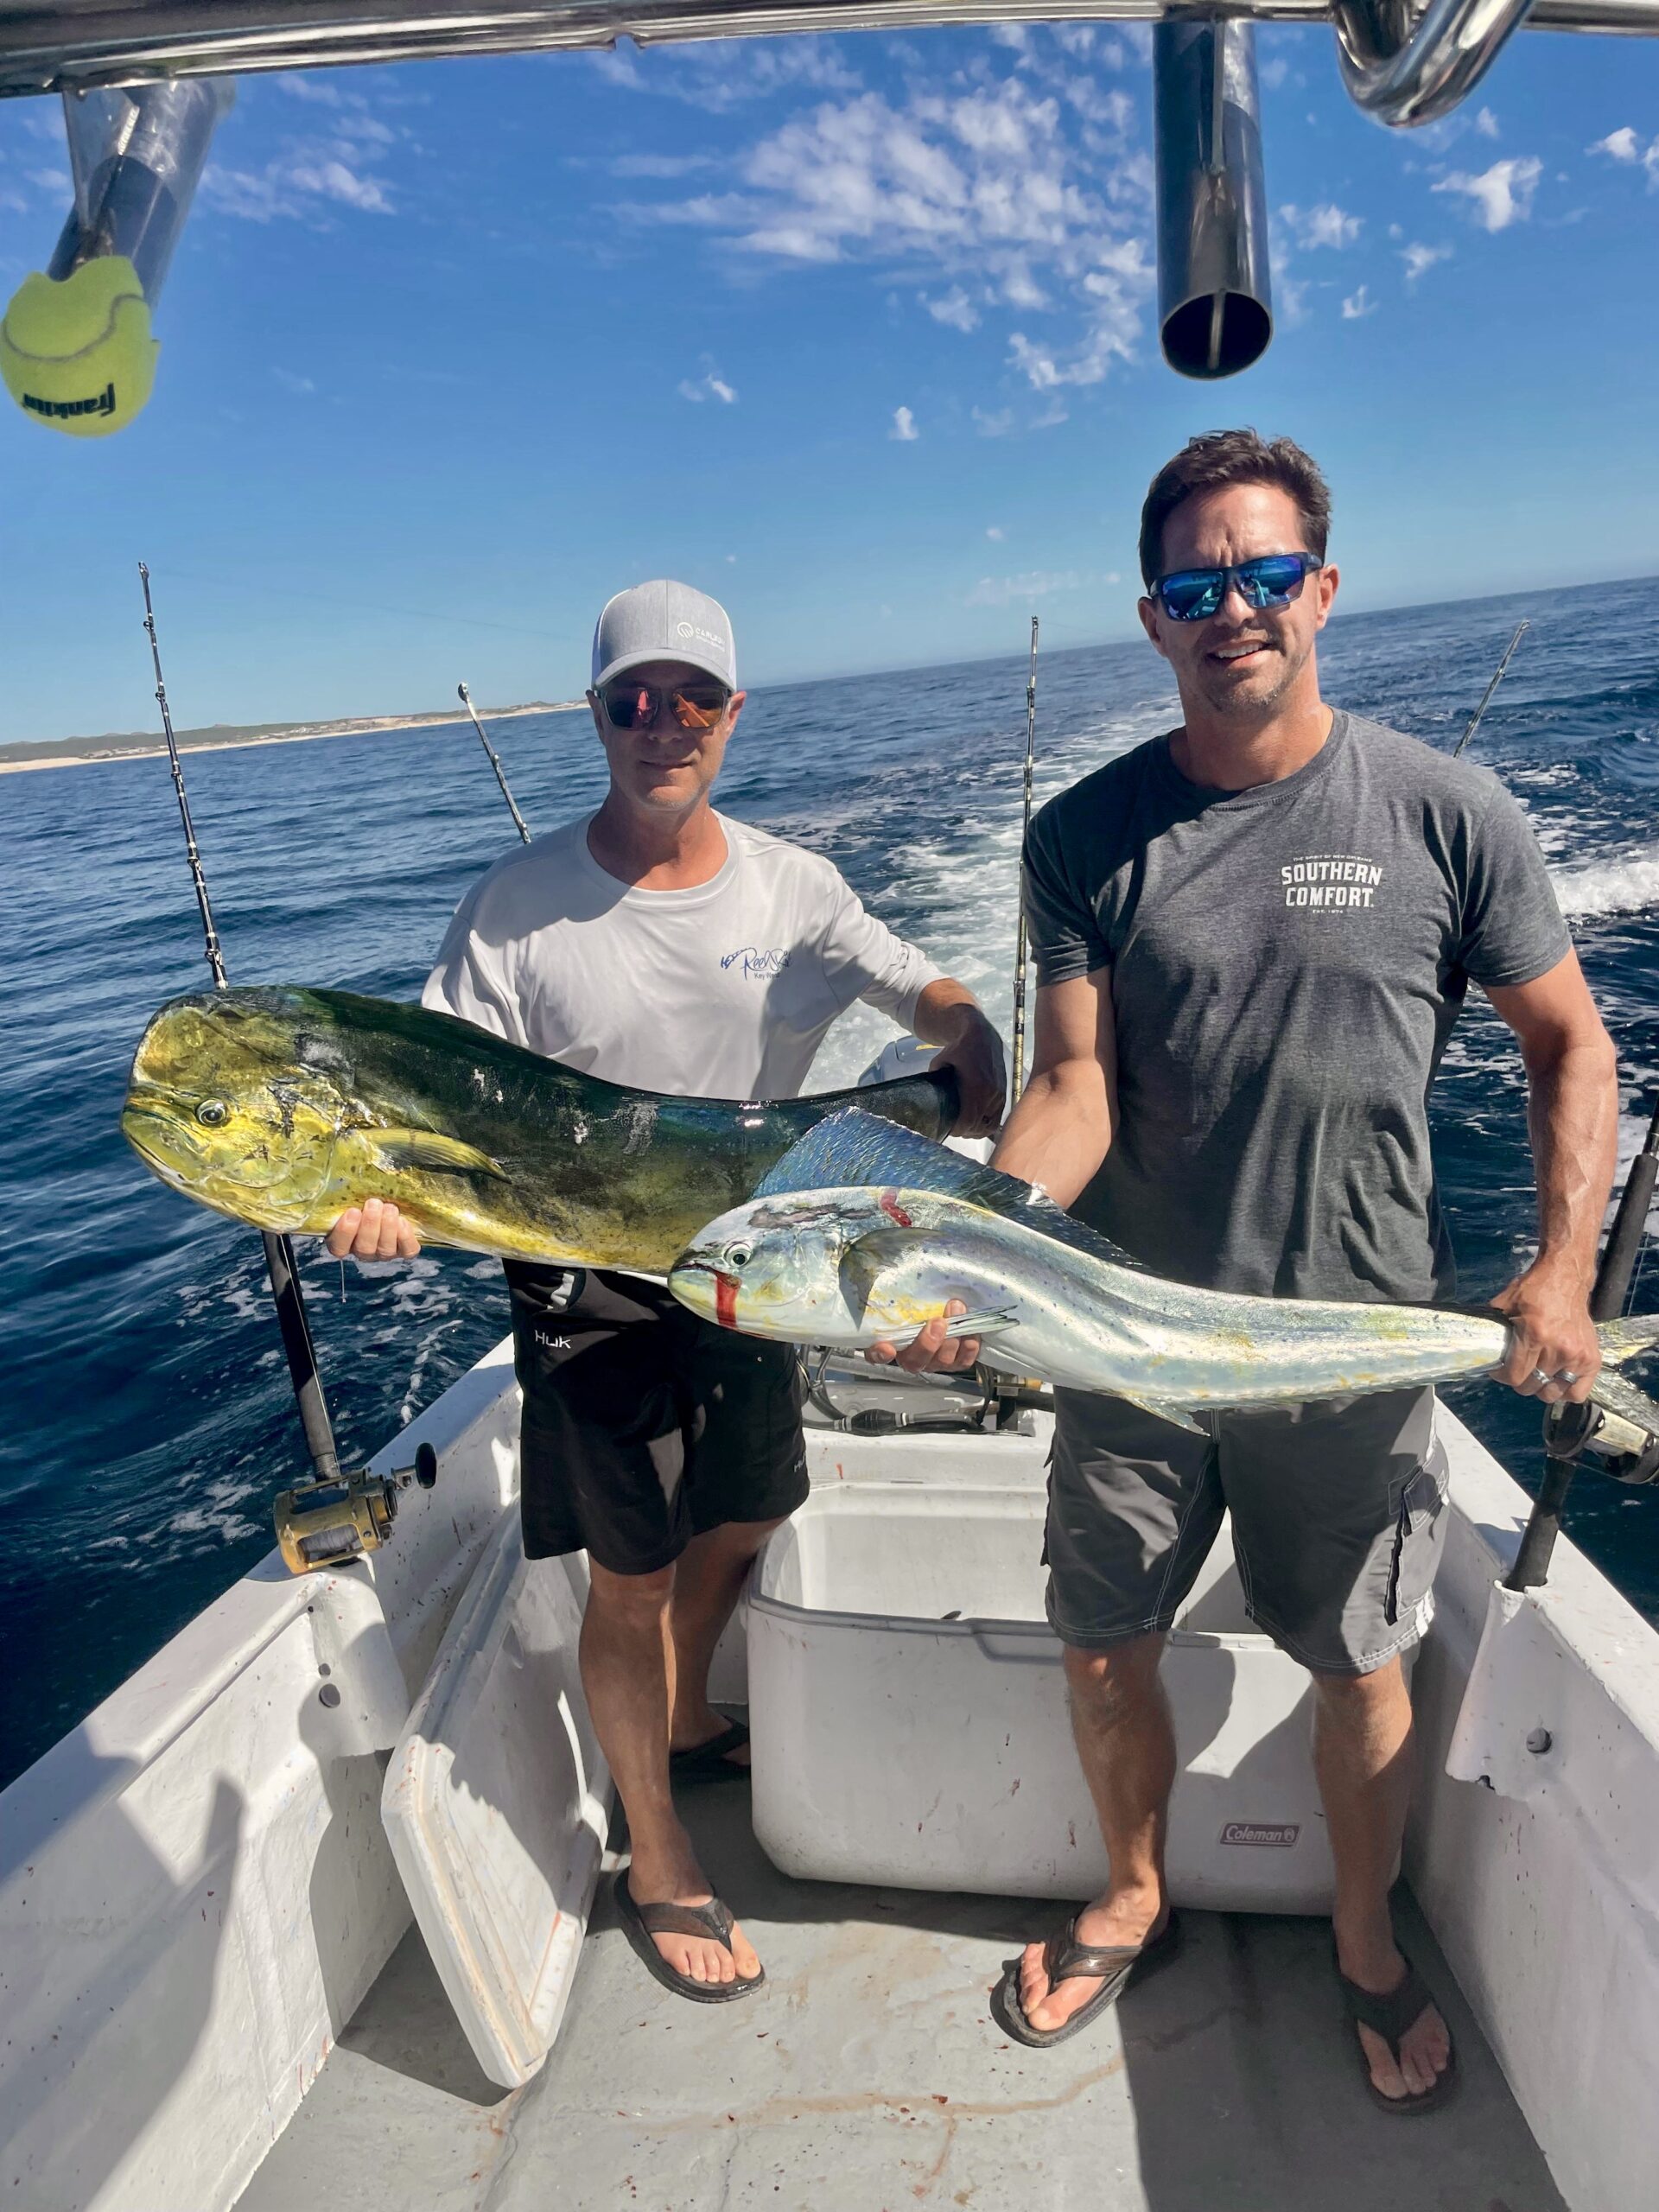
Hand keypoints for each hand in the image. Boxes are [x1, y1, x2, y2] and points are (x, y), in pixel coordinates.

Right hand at [325, 1196, 422, 1261]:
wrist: (391, 1205)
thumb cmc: (366, 1201)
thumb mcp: (353, 1199)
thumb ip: (347, 1197)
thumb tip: (344, 1178)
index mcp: (345, 1241)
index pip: (339, 1247)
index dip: (345, 1232)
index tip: (352, 1211)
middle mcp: (364, 1251)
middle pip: (364, 1247)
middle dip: (370, 1224)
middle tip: (374, 1203)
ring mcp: (385, 1253)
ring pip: (385, 1249)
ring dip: (387, 1226)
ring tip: (390, 1207)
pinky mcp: (404, 1251)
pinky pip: (406, 1250)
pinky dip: (405, 1236)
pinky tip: (403, 1220)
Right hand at [866, 1298, 980, 1373]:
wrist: (949, 1307)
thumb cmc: (922, 1302)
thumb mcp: (908, 1296)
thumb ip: (900, 1296)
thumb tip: (894, 1275)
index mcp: (890, 1342)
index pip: (876, 1355)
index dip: (880, 1355)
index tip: (887, 1347)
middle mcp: (910, 1357)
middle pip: (915, 1361)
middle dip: (928, 1343)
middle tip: (937, 1321)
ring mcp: (934, 1362)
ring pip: (942, 1362)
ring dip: (952, 1338)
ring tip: (957, 1311)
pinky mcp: (956, 1362)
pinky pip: (962, 1362)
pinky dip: (968, 1349)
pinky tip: (971, 1334)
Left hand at [930, 1010, 1007, 1138]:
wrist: (981, 1037)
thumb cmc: (958, 1050)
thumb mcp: (939, 1063)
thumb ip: (935, 1083)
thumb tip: (929, 1102)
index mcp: (975, 1086)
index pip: (967, 1120)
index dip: (956, 1129)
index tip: (946, 1128)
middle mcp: (990, 1093)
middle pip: (977, 1126)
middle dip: (963, 1131)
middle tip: (951, 1128)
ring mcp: (999, 1095)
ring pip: (988, 1125)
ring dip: (974, 1129)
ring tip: (962, 1126)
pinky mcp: (1003, 1095)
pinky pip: (996, 1118)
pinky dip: (985, 1124)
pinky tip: (975, 1122)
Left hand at [1489, 1259, 1598, 1403]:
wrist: (1565, 1279)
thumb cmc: (1532, 1291)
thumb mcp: (1503, 1306)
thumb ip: (1494, 1332)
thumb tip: (1481, 1353)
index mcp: (1534, 1335)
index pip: (1514, 1376)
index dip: (1502, 1376)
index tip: (1500, 1370)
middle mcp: (1558, 1349)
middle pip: (1532, 1387)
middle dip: (1520, 1380)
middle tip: (1519, 1369)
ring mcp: (1577, 1356)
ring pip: (1552, 1393)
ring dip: (1541, 1387)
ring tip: (1538, 1374)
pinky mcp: (1592, 1360)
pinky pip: (1578, 1393)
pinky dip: (1565, 1391)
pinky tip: (1557, 1380)